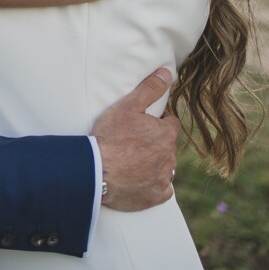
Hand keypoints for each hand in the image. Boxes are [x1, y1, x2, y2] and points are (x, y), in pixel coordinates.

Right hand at [90, 68, 179, 210]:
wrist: (97, 171)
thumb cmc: (111, 137)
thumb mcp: (128, 106)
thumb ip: (149, 89)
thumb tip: (166, 73)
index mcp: (166, 135)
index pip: (171, 125)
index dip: (159, 123)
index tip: (145, 124)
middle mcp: (169, 157)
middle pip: (167, 147)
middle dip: (156, 143)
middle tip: (134, 142)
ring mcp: (163, 178)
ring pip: (165, 168)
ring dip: (155, 164)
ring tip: (134, 161)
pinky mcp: (155, 197)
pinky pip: (162, 190)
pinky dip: (154, 185)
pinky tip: (140, 181)